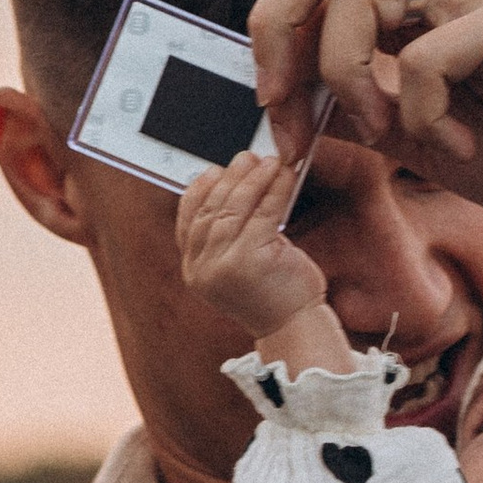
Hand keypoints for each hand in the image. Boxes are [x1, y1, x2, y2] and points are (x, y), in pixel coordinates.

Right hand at [176, 150, 329, 340]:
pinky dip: (274, 189)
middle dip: (229, 178)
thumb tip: (227, 184)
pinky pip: (263, 213)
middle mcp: (202, 270)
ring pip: (233, 208)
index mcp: (194, 271)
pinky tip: (284, 177)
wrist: (294, 326)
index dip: (200, 190)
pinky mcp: (251, 260)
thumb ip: (224, 236)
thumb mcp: (237, 265)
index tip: (214, 170)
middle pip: (211, 210)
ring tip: (267, 161)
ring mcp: (224, 266)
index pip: (188, 220)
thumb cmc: (271, 292)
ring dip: (252, 178)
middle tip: (246, 157)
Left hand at [246, 0, 482, 232]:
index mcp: (415, 1)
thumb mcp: (424, 141)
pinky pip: (427, 51)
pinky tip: (455, 151)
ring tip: (386, 133)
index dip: (273, 38)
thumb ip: (364, 116)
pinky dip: (421, 113)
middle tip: (294, 109)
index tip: (278, 118)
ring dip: (347, 73)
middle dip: (282, 32)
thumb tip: (289, 110)